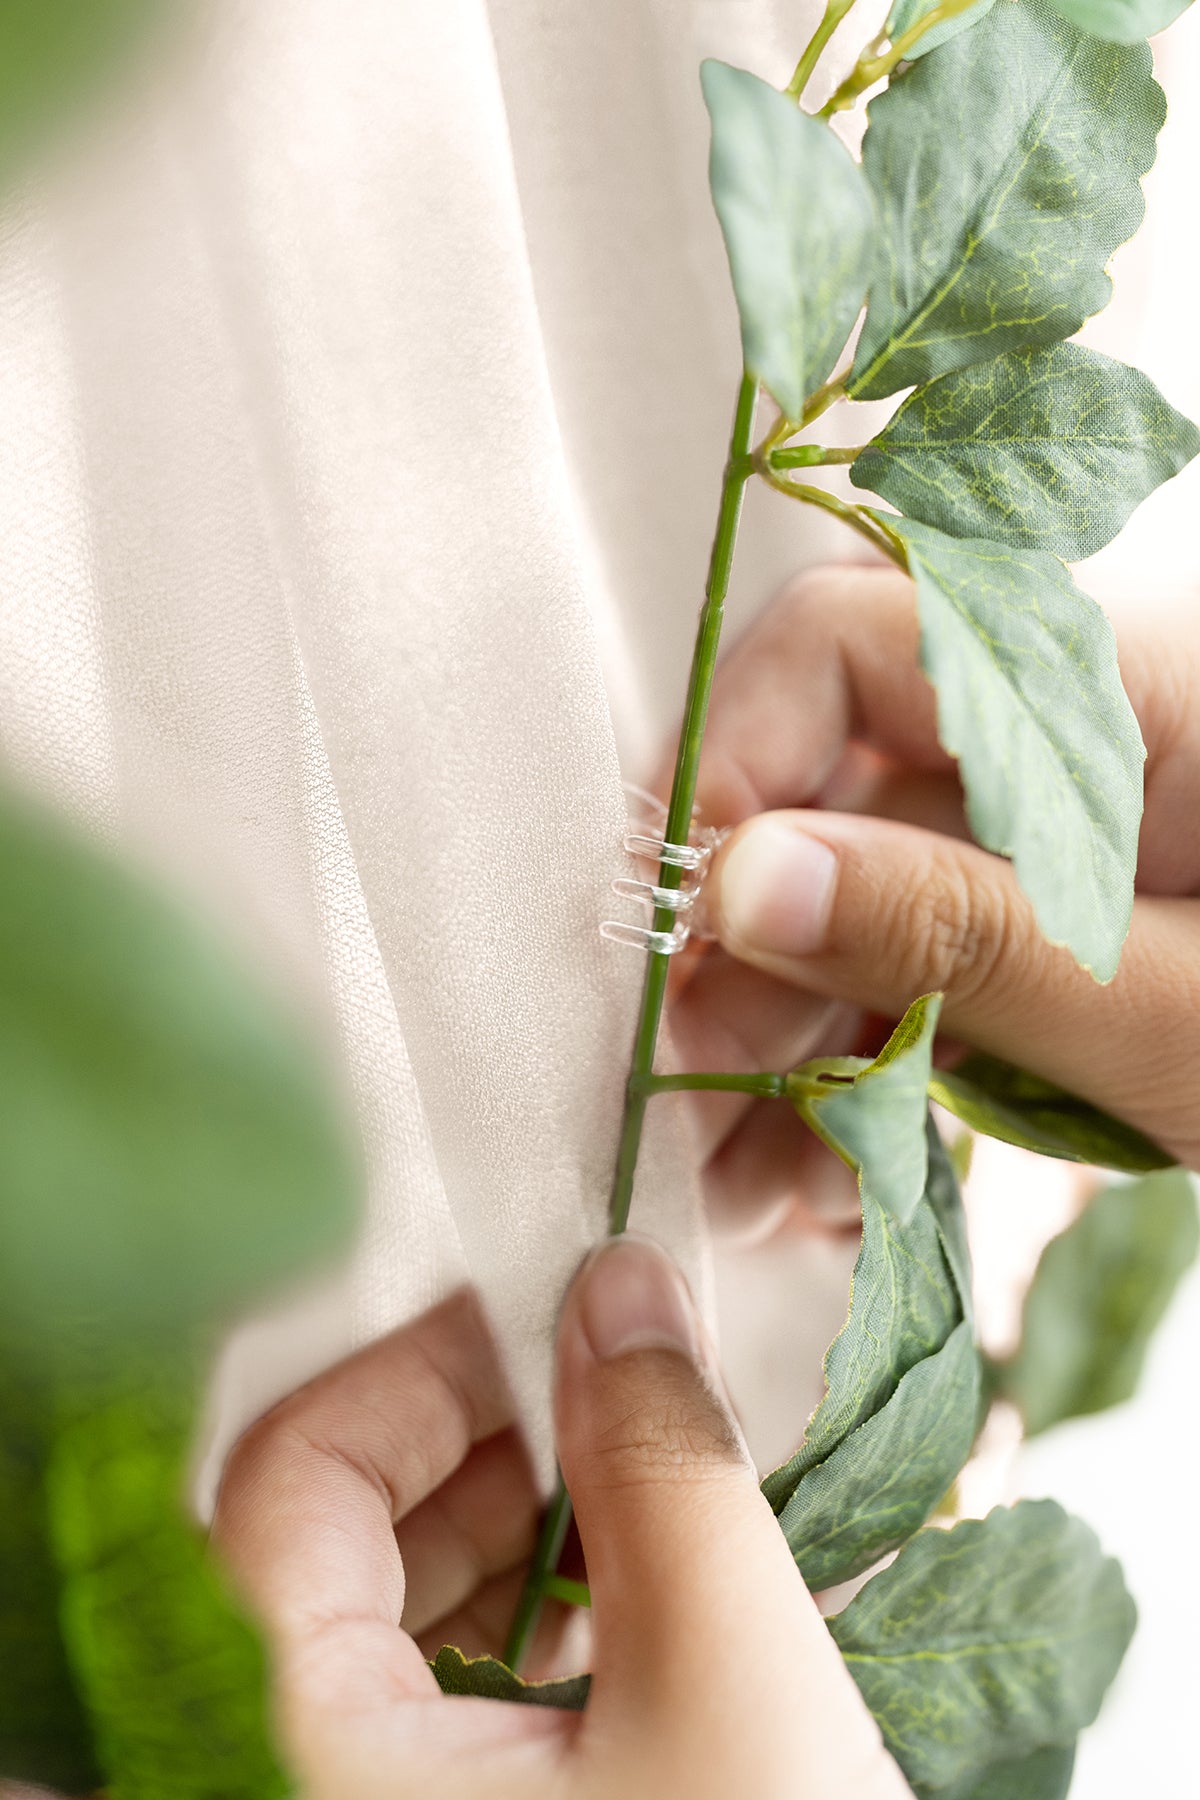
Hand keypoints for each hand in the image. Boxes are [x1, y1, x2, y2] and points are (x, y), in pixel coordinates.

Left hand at [214, 1237, 910, 1799]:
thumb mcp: (724, 1675)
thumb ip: (662, 1458)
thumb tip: (623, 1283)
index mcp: (310, 1762)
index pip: (279, 1500)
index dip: (402, 1378)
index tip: (530, 1310)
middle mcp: (307, 1791)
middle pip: (334, 1548)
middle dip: (479, 1439)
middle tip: (609, 1372)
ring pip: (401, 1615)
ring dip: (521, 1516)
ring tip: (644, 1467)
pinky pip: (457, 1692)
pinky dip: (539, 1609)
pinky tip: (637, 1586)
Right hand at [674, 563, 1199, 1240]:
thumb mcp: (1180, 1012)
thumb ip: (963, 933)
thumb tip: (737, 879)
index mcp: (1121, 687)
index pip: (855, 634)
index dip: (743, 752)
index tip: (696, 913)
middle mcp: (1069, 734)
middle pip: (836, 775)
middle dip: (749, 934)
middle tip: (690, 1079)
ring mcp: (1062, 830)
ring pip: (863, 886)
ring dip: (790, 1027)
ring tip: (744, 1176)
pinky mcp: (1064, 917)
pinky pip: (926, 956)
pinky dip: (865, 1056)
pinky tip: (820, 1169)